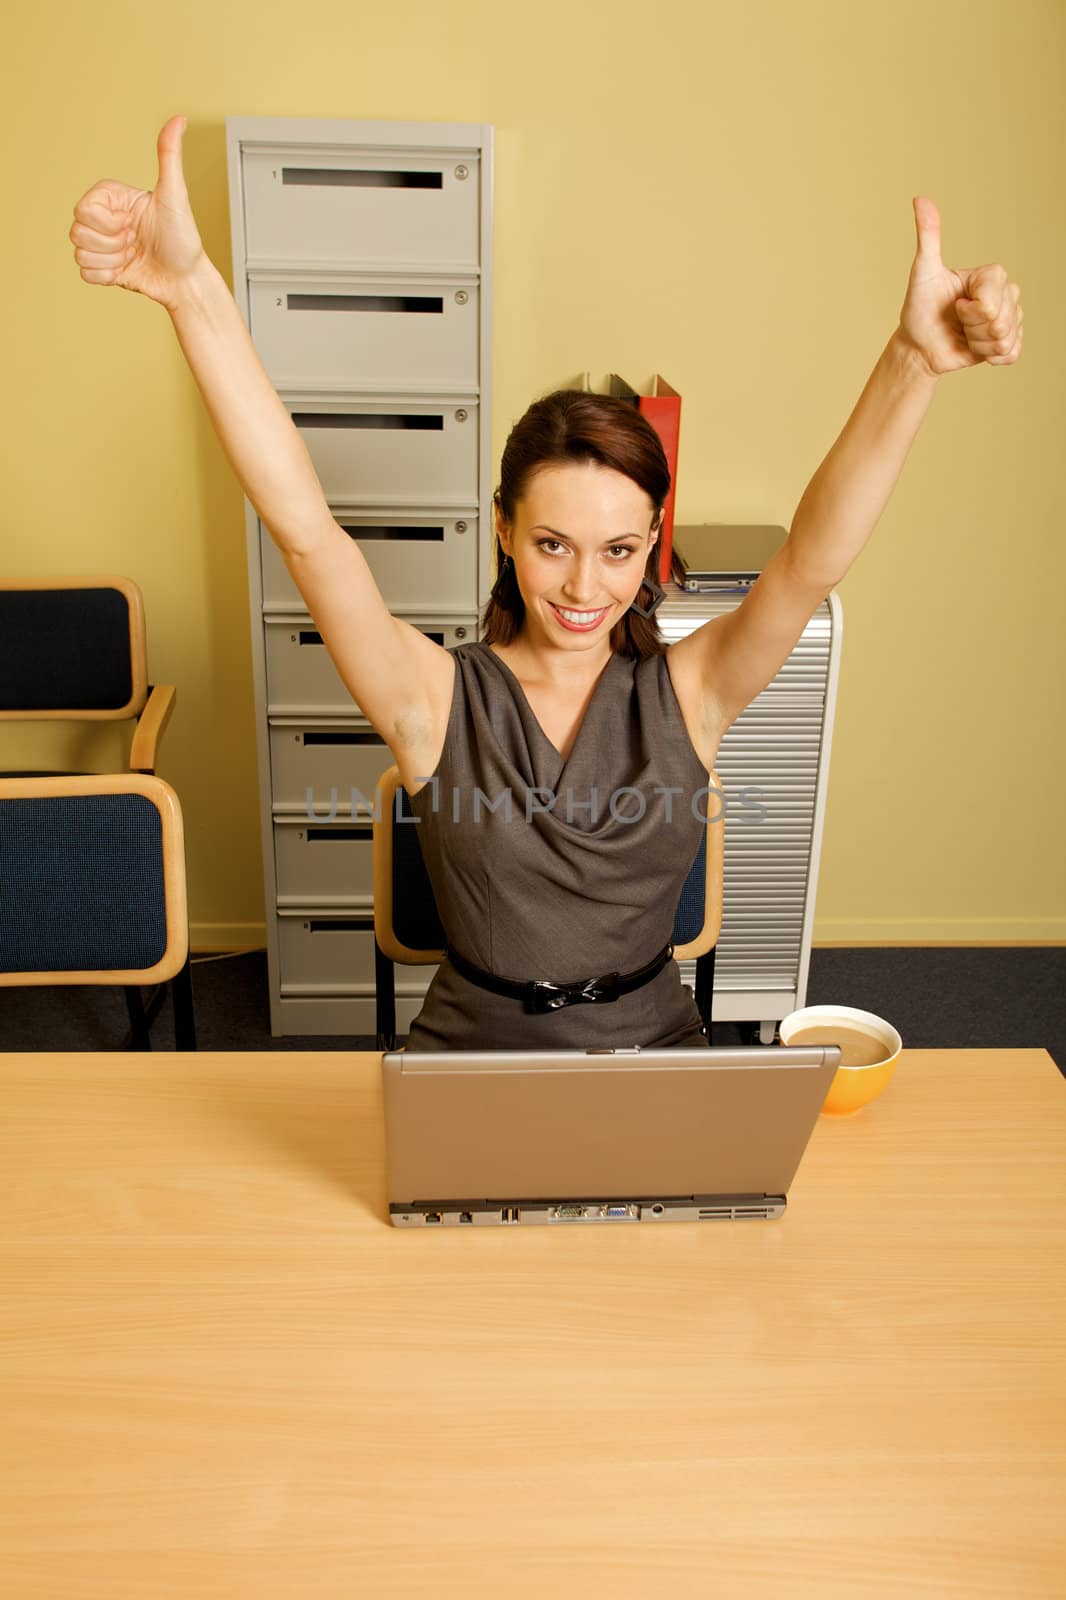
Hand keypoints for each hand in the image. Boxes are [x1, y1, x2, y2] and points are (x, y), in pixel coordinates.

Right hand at [69, 115, 204, 309]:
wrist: (186, 280)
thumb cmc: (184, 239)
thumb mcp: (176, 195)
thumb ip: (169, 155)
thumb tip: (179, 119)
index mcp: (115, 198)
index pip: (84, 207)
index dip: (109, 222)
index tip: (134, 223)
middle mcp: (105, 219)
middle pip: (78, 230)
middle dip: (112, 243)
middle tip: (136, 241)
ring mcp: (103, 244)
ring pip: (80, 252)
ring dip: (112, 260)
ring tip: (134, 255)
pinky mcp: (103, 268)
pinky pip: (85, 273)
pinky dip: (108, 276)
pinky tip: (128, 269)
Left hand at [896, 197, 1023, 378]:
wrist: (919, 346)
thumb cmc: (919, 308)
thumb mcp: (923, 271)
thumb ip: (928, 236)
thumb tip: (919, 198)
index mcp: (991, 275)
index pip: (993, 299)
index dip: (970, 310)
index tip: (954, 304)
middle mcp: (1006, 293)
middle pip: (1001, 320)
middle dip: (973, 328)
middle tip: (957, 321)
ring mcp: (1010, 318)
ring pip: (1005, 338)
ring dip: (978, 343)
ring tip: (964, 334)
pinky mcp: (1009, 343)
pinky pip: (1011, 354)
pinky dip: (990, 356)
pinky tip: (975, 347)